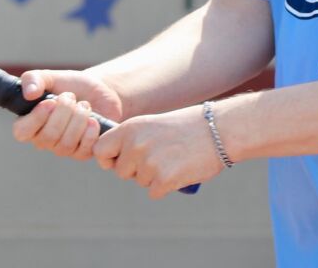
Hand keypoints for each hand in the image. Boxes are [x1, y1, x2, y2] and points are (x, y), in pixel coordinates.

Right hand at [12, 69, 122, 159]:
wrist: (98, 91)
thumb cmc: (70, 85)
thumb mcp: (51, 77)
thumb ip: (34, 79)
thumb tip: (29, 93)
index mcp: (30, 123)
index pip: (22, 132)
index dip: (36, 119)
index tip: (51, 102)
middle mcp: (44, 140)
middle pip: (48, 136)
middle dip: (64, 111)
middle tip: (71, 96)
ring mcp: (63, 148)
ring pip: (66, 143)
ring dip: (79, 118)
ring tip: (84, 105)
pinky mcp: (82, 152)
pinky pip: (83, 150)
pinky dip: (90, 132)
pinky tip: (93, 119)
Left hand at [93, 105, 222, 198]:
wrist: (219, 129)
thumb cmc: (187, 126)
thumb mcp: (153, 124)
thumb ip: (132, 139)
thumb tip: (113, 162)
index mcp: (131, 127)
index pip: (99, 150)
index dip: (108, 158)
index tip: (120, 158)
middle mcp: (135, 144)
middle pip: (120, 171)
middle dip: (136, 169)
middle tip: (160, 155)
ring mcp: (149, 162)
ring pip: (140, 182)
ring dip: (154, 176)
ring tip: (174, 158)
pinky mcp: (163, 179)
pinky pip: (155, 192)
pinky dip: (167, 186)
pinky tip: (181, 169)